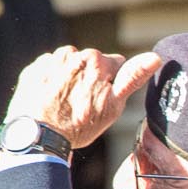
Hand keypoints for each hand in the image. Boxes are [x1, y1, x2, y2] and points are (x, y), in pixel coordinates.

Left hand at [4, 47, 162, 150]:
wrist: (38, 135)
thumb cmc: (79, 123)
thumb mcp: (114, 104)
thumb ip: (133, 77)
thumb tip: (155, 57)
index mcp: (96, 59)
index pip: (116, 65)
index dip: (113, 84)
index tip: (104, 101)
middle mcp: (72, 53)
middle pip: (91, 65)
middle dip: (91, 80)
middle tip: (85, 106)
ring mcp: (50, 61)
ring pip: (70, 68)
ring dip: (71, 81)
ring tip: (67, 105)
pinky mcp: (32, 70)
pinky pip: (49, 73)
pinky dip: (52, 84)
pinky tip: (52, 101)